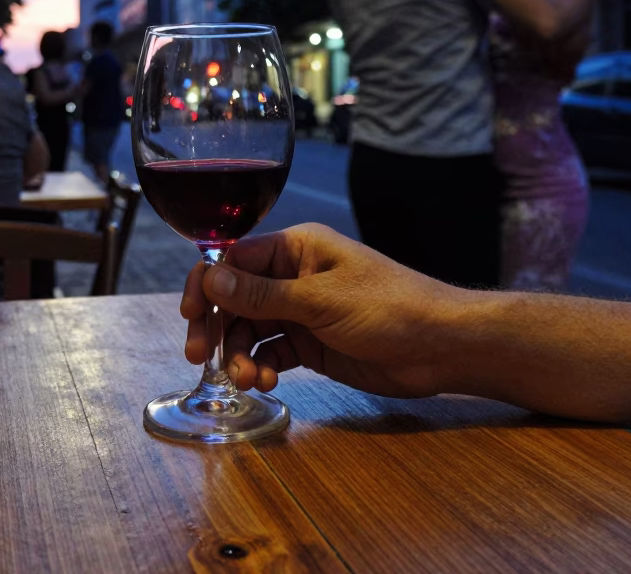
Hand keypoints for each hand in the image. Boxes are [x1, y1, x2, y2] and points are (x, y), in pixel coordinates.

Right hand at [179, 224, 458, 398]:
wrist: (442, 347)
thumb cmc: (389, 307)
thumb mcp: (321, 301)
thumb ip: (262, 294)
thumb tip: (209, 279)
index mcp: (295, 248)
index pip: (233, 260)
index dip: (206, 286)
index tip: (189, 316)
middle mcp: (292, 275)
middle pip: (234, 298)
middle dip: (216, 326)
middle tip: (199, 357)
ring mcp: (302, 310)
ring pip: (249, 329)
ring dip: (240, 354)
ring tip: (248, 380)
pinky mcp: (312, 342)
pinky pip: (271, 352)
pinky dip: (262, 367)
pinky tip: (266, 382)